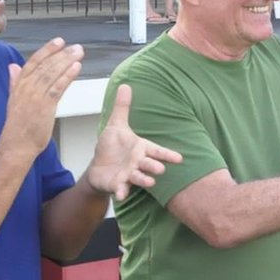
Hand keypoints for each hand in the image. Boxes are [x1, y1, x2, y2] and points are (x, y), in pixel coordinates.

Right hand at [2, 39, 83, 156]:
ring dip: (66, 61)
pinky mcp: (44, 106)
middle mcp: (26, 89)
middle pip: (45, 66)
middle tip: (75, 46)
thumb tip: (13, 67)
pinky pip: (57, 87)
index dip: (46, 51)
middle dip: (61, 54)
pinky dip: (67, 76)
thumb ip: (15, 82)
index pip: (33, 63)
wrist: (16, 146)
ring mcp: (35, 97)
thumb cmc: (18, 127)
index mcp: (18, 87)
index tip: (58, 42)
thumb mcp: (14, 101)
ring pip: (51, 74)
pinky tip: (76, 67)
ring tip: (78, 52)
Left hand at [86, 84, 183, 200]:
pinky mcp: (118, 184)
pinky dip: (121, 192)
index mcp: (140, 148)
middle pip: (149, 164)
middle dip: (154, 166)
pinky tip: (120, 195)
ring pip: (138, 177)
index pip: (157, 150)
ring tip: (150, 182)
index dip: (168, 154)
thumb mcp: (116, 125)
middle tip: (160, 168)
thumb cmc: (111, 147)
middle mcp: (137, 162)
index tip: (180, 158)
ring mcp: (128, 174)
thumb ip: (122, 107)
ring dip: (144, 179)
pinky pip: (121, 189)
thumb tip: (125, 85)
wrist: (98, 168)